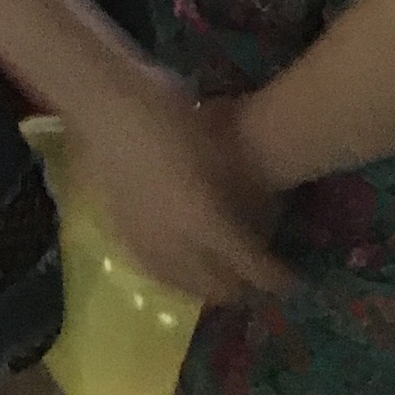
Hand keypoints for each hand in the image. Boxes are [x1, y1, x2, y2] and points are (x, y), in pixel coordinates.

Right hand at [70, 71, 293, 306]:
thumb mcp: (213, 146)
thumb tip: (256, 215)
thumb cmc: (167, 112)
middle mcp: (175, 242)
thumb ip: (234, 189)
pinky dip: (174, 279)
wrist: (104, 104)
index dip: (272, 277)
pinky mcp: (120, 234)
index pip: (248, 264)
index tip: (290, 282)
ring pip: (182, 286)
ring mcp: (143, 241)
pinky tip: (178, 269)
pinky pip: (154, 272)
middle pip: (215, 286)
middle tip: (255, 280)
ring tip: (221, 278)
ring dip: (206, 288)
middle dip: (240, 289)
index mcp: (204, 219)